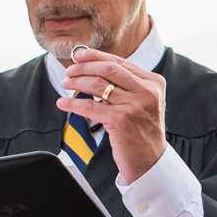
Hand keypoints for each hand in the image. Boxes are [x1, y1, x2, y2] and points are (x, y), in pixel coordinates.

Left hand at [58, 53, 168, 185]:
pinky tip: (63, 103)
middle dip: (84, 67)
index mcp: (153, 82)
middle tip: (69, 71)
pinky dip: (73, 103)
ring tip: (65, 84)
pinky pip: (90, 106)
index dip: (97, 56)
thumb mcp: (144, 102)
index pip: (121, 62)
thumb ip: (128, 85)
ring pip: (98, 85)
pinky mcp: (121, 119)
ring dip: (77, 82)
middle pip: (108, 69)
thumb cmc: (142, 131)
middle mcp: (147, 91)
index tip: (80, 55)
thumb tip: (94, 68)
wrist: (150, 161)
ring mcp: (134, 105)